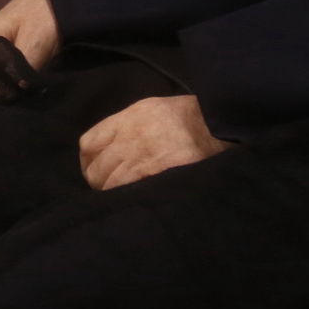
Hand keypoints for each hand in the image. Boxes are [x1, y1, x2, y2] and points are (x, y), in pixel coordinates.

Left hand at [77, 95, 227, 190]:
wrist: (220, 123)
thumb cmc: (189, 117)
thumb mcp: (154, 109)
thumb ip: (128, 125)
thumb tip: (109, 148)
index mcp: (129, 117)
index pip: (89, 143)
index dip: (88, 161)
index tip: (93, 170)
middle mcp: (131, 135)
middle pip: (96, 168)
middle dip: (98, 181)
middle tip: (108, 188)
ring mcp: (144, 155)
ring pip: (111, 183)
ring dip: (114, 192)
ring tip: (123, 196)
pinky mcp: (159, 172)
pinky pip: (131, 190)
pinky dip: (129, 197)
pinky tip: (136, 199)